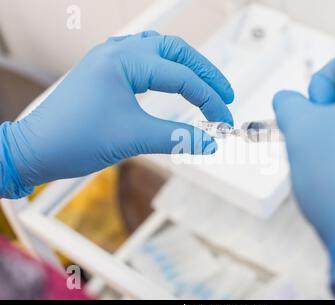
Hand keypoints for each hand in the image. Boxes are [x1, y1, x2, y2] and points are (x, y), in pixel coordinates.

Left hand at [0, 31, 233, 198]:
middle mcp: (117, 52)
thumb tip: (209, 142)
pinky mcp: (106, 72)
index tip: (223, 119)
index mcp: (124, 61)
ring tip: (205, 85)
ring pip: (160, 51)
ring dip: (186, 67)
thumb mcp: (133, 138)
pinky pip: (144, 59)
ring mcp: (110, 59)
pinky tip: (172, 80)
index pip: (181, 76)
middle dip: (205, 72)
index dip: (208, 98)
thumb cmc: (73, 139)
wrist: (36, 149)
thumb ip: (177, 137)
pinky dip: (166, 69)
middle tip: (224, 94)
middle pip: (176, 51)